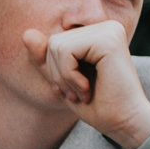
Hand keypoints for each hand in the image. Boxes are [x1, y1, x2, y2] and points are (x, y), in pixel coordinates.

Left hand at [26, 19, 149, 148]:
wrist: (123, 122)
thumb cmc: (96, 105)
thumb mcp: (62, 80)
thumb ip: (45, 58)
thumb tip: (26, 33)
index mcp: (97, 34)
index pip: (54, 43)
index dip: (56, 71)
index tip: (75, 89)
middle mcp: (106, 27)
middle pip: (54, 42)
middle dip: (59, 74)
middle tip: (79, 92)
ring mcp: (109, 30)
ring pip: (57, 46)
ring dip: (64, 77)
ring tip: (83, 91)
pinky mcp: (109, 38)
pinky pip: (66, 51)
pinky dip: (70, 76)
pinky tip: (87, 88)